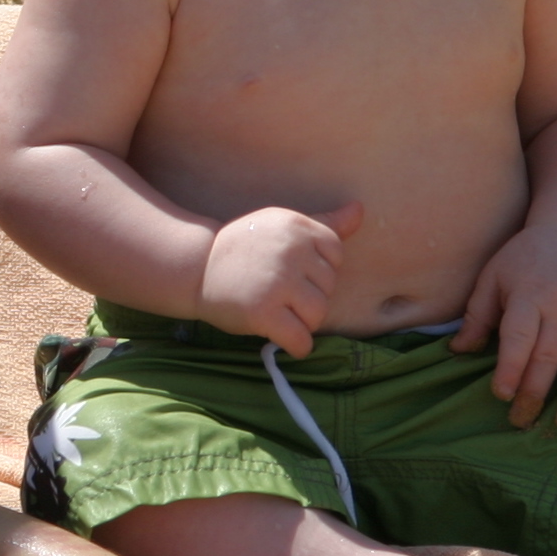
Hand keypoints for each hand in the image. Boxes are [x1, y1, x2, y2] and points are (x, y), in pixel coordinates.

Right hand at [197, 205, 353, 356]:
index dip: (316, 268)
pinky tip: (281, 336)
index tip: (291, 268)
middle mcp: (290, 251)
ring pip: (318, 314)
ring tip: (279, 312)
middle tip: (278, 291)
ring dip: (302, 321)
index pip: (336, 254)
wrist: (197, 266)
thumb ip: (324, 223)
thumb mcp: (281, 227)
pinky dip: (296, 345)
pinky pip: (300, 340)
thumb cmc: (245, 247)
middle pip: (328, 287)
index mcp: (297, 226)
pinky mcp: (263, 312)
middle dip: (307, 294)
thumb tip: (359, 210)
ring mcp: (277, 282)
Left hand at [454, 220, 556, 427]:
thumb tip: (458, 350)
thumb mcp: (494, 276)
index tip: (501, 395)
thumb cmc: (526, 258)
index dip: (510, 368)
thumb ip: (477, 313)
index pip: (519, 337)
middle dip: (536, 391)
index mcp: (529, 294)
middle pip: (550, 354)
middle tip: (523, 420)